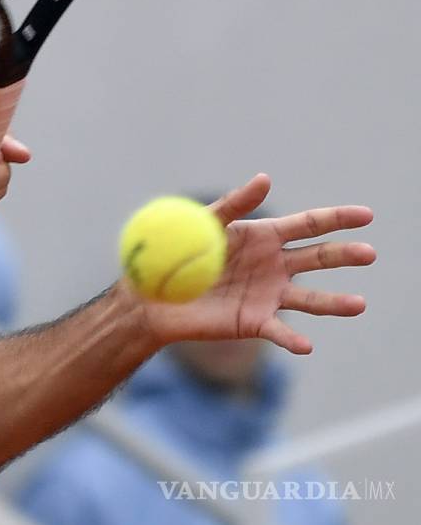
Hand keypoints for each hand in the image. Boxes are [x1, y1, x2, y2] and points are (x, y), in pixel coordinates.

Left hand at [133, 174, 374, 353]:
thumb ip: (234, 204)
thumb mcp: (205, 223)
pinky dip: (293, 340)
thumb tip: (266, 178)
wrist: (155, 295)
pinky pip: (279, 332)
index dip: (338, 219)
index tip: (367, 215)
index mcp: (265, 236)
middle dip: (345, 255)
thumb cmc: (178, 250)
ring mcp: (269, 295)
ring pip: (310, 298)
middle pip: (318, 259)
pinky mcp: (255, 322)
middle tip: (369, 254)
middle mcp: (275, 266)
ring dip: (335, 303)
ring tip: (359, 304)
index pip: (310, 225)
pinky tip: (306, 346)